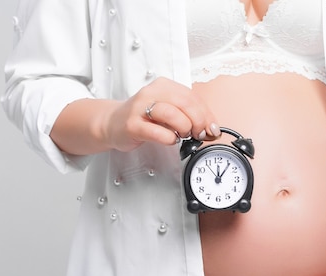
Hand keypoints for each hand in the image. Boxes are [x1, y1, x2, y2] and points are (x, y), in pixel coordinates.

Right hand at [102, 77, 220, 151]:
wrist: (113, 123)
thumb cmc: (143, 118)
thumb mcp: (169, 111)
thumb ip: (189, 115)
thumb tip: (211, 128)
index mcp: (164, 86)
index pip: (192, 97)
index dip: (207, 115)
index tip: (213, 129)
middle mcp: (151, 93)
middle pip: (185, 103)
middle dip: (198, 121)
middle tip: (200, 133)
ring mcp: (140, 108)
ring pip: (171, 114)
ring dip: (184, 127)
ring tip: (183, 135)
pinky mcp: (133, 125)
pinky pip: (156, 131)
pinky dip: (169, 138)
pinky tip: (171, 139)